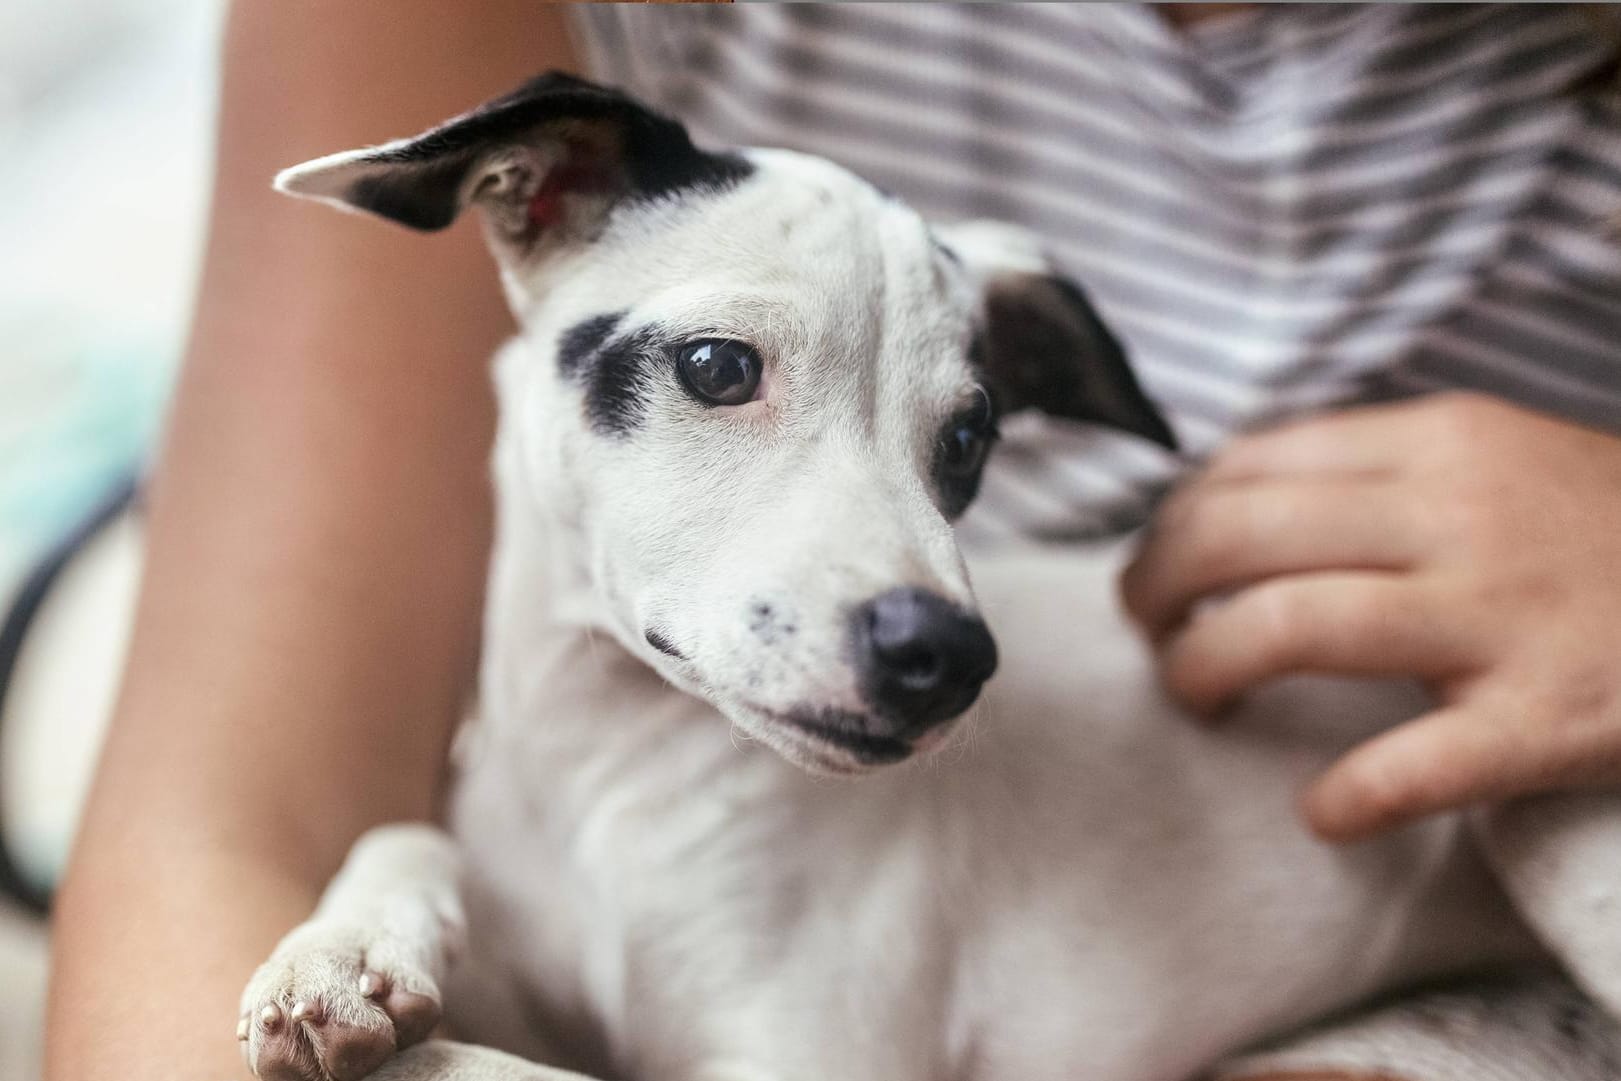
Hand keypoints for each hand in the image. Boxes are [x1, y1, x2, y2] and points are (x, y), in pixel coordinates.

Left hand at [1120, 393, 1620, 839]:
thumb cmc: (1610, 532)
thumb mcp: (1498, 457)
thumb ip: (1377, 472)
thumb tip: (1230, 500)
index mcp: (1440, 442)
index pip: (1250, 464)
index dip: (1173, 518)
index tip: (1159, 563)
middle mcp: (1460, 514)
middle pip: (1240, 537)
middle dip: (1158, 587)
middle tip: (1145, 629)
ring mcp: (1505, 615)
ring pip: (1290, 626)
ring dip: (1205, 668)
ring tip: (1194, 696)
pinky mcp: (1551, 719)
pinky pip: (1413, 766)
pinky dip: (1346, 797)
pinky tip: (1323, 810)